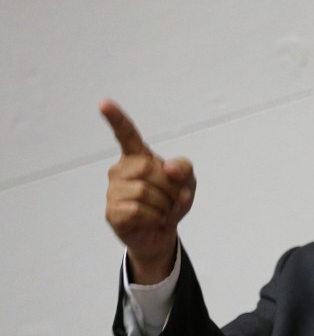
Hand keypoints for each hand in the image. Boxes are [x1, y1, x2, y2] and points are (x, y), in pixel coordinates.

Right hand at [101, 100, 195, 283]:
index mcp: (138, 157)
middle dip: (169, 186)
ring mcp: (113, 191)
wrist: (163, 233)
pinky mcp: (112, 212)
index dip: (116, 118)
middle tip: (171, 198)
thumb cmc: (172, 201)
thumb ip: (185, 169)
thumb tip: (168, 168)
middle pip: (149, 169)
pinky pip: (139, 210)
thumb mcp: (188, 182)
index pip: (125, 134)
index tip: (103, 103)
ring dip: (164, 205)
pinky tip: (152, 220)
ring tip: (162, 210)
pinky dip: (155, 217)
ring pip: (144, 192)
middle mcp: (120, 170)